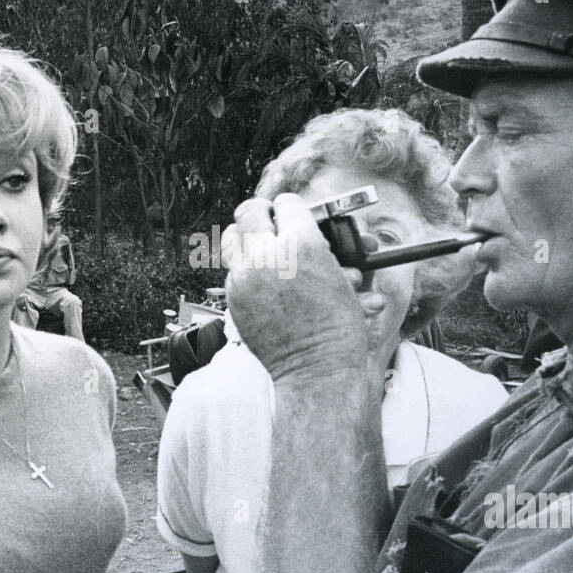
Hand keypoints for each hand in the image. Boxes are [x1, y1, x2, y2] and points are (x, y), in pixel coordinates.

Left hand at [223, 194, 369, 384]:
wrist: (317, 369)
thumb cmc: (338, 327)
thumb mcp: (341, 276)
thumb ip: (314, 246)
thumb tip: (302, 231)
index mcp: (302, 245)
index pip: (286, 204)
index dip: (293, 209)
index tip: (295, 215)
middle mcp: (267, 256)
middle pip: (249, 213)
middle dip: (263, 215)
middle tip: (275, 223)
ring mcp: (244, 278)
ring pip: (232, 238)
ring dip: (248, 238)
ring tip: (264, 247)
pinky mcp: (233, 298)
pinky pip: (234, 270)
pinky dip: (247, 269)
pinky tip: (267, 281)